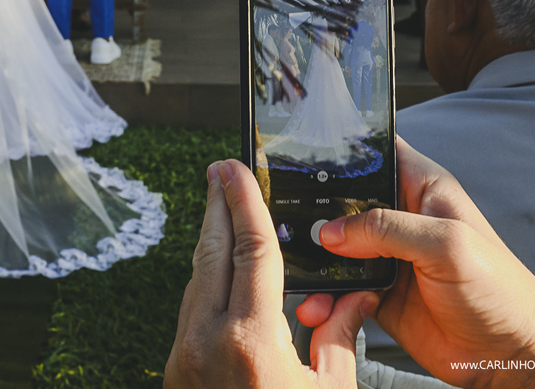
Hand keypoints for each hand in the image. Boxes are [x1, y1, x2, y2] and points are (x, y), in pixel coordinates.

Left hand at [164, 159, 375, 388]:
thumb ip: (340, 336)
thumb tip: (357, 297)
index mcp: (251, 341)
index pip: (251, 250)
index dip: (245, 202)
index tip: (235, 168)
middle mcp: (208, 339)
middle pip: (212, 252)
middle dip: (217, 205)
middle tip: (221, 170)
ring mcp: (185, 352)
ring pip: (198, 278)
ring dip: (211, 240)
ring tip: (223, 210)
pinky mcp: (176, 366)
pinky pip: (192, 308)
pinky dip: (208, 278)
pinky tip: (221, 266)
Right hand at [311, 138, 534, 388]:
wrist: (510, 358)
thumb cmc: (501, 292)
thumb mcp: (446, 245)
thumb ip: (387, 229)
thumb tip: (333, 231)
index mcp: (422, 189)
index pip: (377, 150)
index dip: (344, 145)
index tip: (304, 149)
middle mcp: (400, 218)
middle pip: (343, 199)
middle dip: (314, 209)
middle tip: (287, 220)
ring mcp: (386, 256)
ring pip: (333, 246)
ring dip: (314, 260)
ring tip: (298, 271)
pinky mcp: (377, 293)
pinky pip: (337, 288)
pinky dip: (323, 296)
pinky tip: (318, 304)